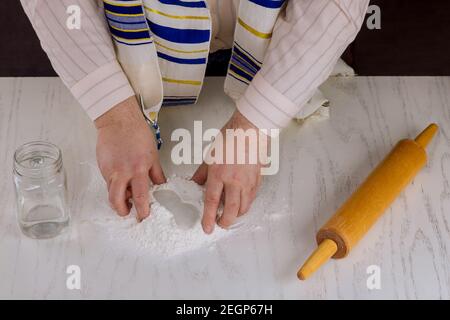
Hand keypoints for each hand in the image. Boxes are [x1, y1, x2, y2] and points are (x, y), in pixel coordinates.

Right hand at [95, 96, 165, 220]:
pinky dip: (114, 186)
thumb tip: (161, 186)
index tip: (143, 216)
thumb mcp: (153, 155)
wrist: (119, 120)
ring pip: (110, 192)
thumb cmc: (137, 134)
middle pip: (117, 200)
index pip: (140, 195)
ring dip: (118, 198)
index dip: (142, 209)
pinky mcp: (102, 166)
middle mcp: (123, 171)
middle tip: (128, 213)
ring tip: (126, 197)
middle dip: (122, 210)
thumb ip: (156, 173)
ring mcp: (110, 169)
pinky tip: (121, 181)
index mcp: (139, 168)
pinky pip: (107, 182)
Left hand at [192, 110, 264, 233]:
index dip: (209, 217)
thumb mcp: (209, 157)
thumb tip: (194, 185)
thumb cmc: (229, 140)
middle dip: (225, 221)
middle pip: (231, 209)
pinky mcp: (257, 180)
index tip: (207, 228)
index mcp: (219, 174)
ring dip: (236, 214)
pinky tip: (240, 203)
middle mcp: (234, 180)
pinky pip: (252, 198)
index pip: (212, 201)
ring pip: (244, 207)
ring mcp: (247, 181)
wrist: (249, 131)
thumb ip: (201, 174)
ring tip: (229, 214)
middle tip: (220, 224)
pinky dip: (245, 204)